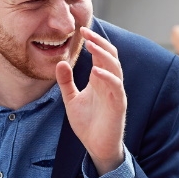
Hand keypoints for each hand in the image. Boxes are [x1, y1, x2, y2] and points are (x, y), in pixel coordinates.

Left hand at [58, 26, 125, 175]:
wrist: (96, 147)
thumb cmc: (88, 124)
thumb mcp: (71, 99)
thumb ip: (66, 82)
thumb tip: (60, 62)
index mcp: (100, 79)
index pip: (101, 54)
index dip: (93, 41)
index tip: (80, 31)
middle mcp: (110, 83)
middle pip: (110, 55)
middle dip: (99, 42)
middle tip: (85, 32)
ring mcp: (116, 93)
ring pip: (115, 67)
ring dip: (104, 55)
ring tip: (91, 45)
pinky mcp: (118, 105)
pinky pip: (116, 87)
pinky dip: (107, 77)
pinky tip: (96, 71)